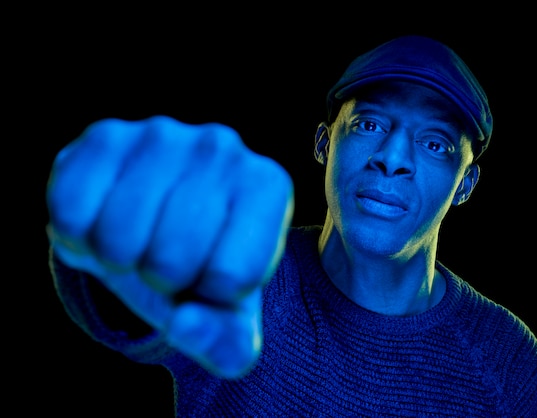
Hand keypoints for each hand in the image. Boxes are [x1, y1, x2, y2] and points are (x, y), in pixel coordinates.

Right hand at [46, 116, 293, 377]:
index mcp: (268, 188)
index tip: (209, 272)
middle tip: (167, 257)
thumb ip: (226, 343)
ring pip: (120, 238)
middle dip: (161, 279)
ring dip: (119, 260)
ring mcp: (164, 133)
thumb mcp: (227, 315)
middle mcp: (224, 148)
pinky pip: (72, 212)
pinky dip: (78, 236)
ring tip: (138, 239)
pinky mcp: (106, 135)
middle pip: (172, 259)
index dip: (208, 294)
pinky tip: (104, 217)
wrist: (152, 224)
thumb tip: (185, 324)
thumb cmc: (200, 268)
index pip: (229, 278)